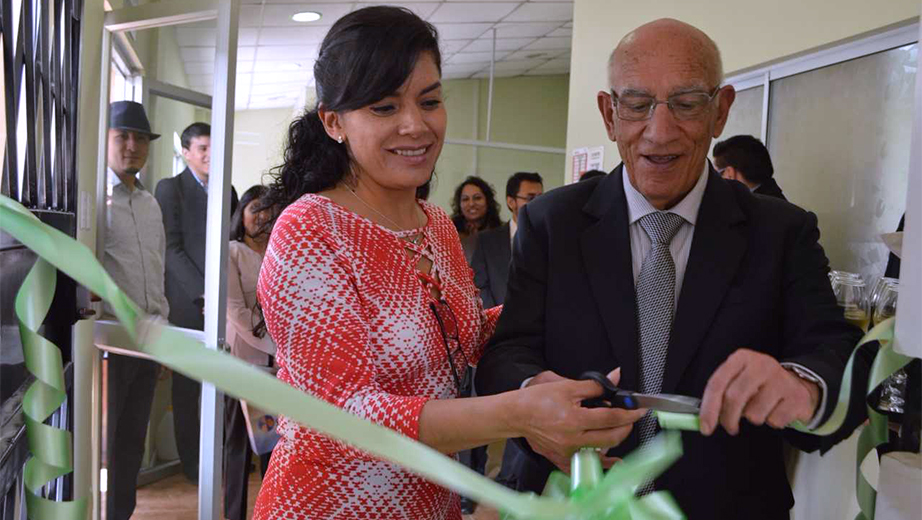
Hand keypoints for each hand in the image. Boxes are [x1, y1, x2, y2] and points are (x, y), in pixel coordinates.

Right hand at [518, 368, 643, 472]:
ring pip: (601, 452)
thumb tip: (615, 378)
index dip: (629, 413)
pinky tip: (613, 461)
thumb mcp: (566, 386)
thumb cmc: (537, 400)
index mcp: (575, 420)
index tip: (639, 409)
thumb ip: (594, 385)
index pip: (611, 418)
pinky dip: (600, 463)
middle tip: (630, 417)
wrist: (516, 414)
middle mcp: (573, 439)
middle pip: (611, 438)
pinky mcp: (562, 459)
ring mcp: (568, 452)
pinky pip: (586, 465)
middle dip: (626, 427)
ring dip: (614, 440)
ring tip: (619, 429)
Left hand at [700, 349, 819, 435]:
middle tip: (730, 427)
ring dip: (753, 419)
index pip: (717, 383)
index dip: (708, 408)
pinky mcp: (796, 397)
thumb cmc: (760, 385)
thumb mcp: (740, 380)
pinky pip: (774, 421)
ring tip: (760, 410)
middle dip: (728, 419)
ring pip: (754, 413)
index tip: (705, 427)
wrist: (797, 385)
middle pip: (734, 397)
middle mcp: (761, 365)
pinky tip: (776, 410)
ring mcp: (781, 380)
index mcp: (741, 358)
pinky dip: (772, 422)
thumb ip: (721, 395)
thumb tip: (704, 420)